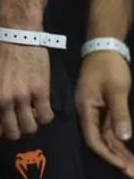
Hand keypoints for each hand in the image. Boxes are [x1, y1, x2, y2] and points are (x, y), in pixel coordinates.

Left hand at [0, 40, 53, 140]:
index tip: (5, 127)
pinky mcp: (41, 92)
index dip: (0, 131)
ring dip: (32, 123)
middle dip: (17, 130)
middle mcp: (2, 100)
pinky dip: (45, 116)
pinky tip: (43, 107)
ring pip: (30, 127)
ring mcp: (22, 97)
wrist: (16, 35)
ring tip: (32, 113)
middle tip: (20, 121)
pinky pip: (46, 116)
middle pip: (13, 133)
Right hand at [75, 50, 133, 175]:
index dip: (108, 155)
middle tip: (132, 173)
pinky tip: (127, 152)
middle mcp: (87, 112)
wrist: (104, 47)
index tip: (124, 166)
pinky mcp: (101, 107)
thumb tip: (124, 138)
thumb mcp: (116, 90)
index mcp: (86, 108)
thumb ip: (119, 114)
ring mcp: (94, 110)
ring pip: (105, 137)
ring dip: (118, 152)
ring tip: (132, 167)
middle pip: (99, 141)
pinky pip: (108, 129)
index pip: (93, 139)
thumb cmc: (108, 67)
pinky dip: (118, 141)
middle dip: (116, 158)